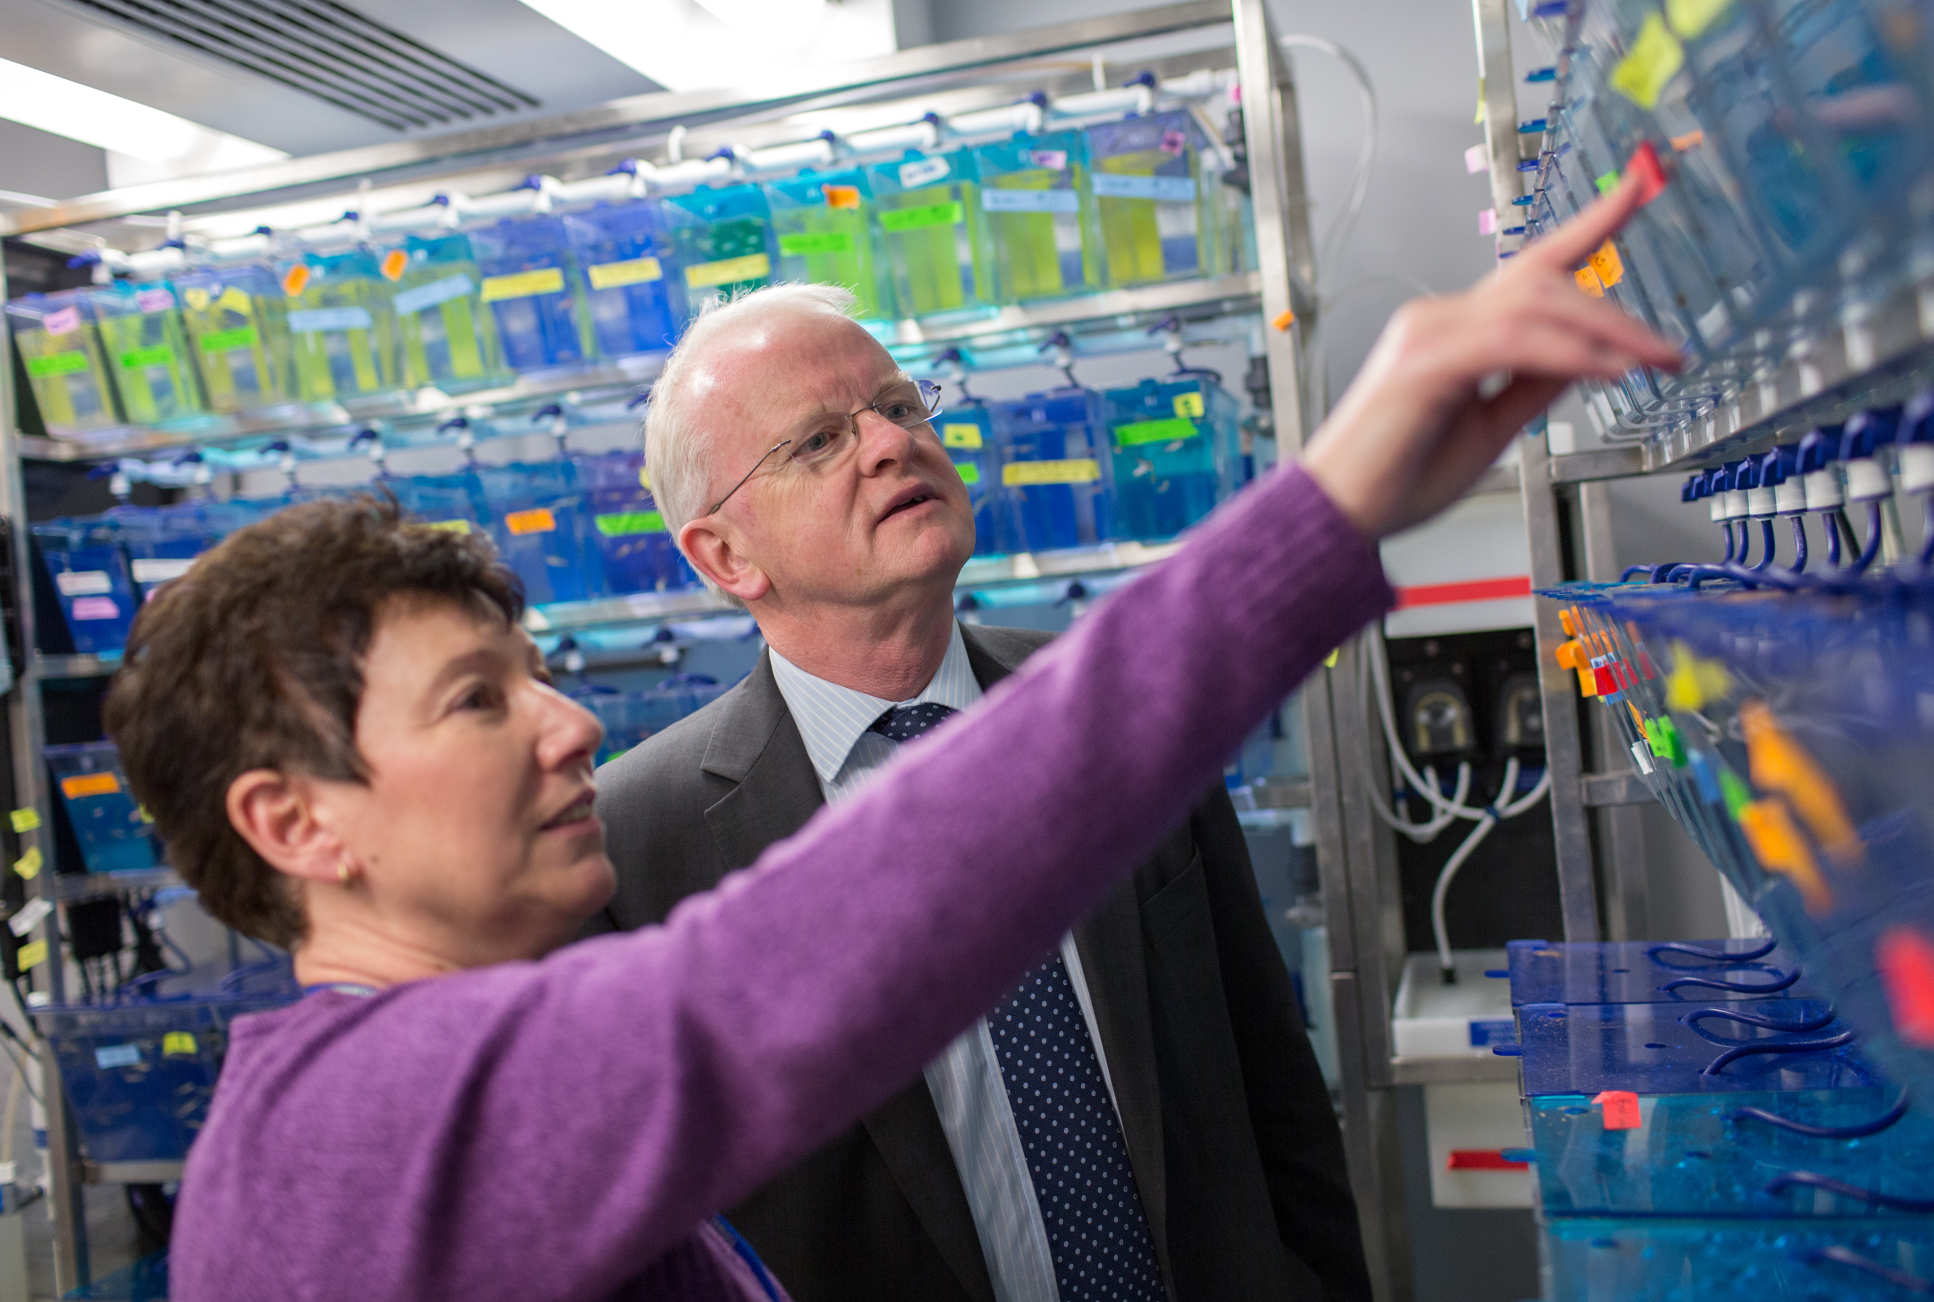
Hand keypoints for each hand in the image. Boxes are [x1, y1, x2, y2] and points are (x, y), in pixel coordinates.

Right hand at [1303, 168, 1680, 539]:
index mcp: (1453, 330)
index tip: (1642, 189)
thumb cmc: (1397, 480)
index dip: (1591, 225)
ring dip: (1605, 332)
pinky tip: (1606, 372)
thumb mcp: (1488, 430)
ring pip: (1535, 305)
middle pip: (1545, 283)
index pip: (1533, 267)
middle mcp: (1439, 318)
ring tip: (1654, 361)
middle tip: (1671, 350)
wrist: (1337, 516)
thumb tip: (1588, 358)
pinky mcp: (1425, 363)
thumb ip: (1531, 387)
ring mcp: (1428, 334)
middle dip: (1616, 312)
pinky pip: (1514, 343)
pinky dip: (1568, 354)